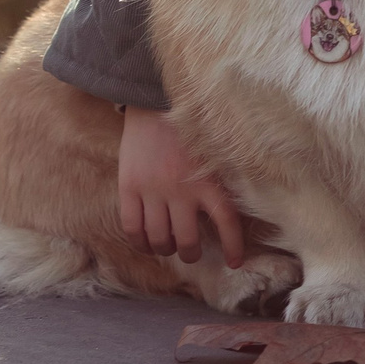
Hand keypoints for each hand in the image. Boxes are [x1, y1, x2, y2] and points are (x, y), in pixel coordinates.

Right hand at [117, 105, 244, 264]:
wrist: (155, 101)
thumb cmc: (189, 127)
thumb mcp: (213, 151)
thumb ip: (219, 179)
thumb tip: (231, 210)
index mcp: (208, 179)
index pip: (226, 222)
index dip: (232, 246)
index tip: (234, 261)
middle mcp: (181, 190)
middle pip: (187, 240)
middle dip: (191, 252)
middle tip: (191, 251)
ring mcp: (153, 190)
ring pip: (159, 239)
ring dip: (165, 249)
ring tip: (168, 247)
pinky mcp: (129, 187)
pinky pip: (132, 227)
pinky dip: (139, 242)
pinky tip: (145, 243)